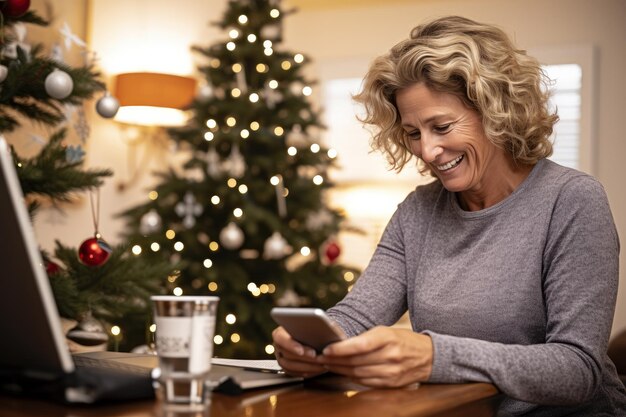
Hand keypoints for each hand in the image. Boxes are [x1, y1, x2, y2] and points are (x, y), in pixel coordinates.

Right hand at [272, 326, 326, 376]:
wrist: (314, 337)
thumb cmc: (312, 328)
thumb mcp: (313, 323)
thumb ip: (313, 325)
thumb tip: (322, 328)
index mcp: (281, 332)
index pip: (280, 338)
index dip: (290, 345)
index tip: (301, 351)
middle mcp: (279, 346)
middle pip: (286, 354)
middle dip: (303, 357)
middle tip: (316, 357)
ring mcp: (282, 358)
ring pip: (290, 366)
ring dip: (307, 366)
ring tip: (321, 364)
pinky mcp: (288, 368)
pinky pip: (296, 373)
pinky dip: (308, 372)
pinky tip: (318, 369)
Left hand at [316, 326, 432, 387]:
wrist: (429, 357)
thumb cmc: (404, 340)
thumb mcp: (387, 331)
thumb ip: (366, 338)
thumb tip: (340, 343)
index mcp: (388, 338)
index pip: (361, 345)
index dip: (341, 349)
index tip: (327, 349)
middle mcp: (390, 356)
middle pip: (356, 361)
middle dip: (335, 360)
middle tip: (320, 357)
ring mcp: (391, 372)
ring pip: (358, 373)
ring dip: (340, 370)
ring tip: (328, 364)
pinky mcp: (391, 384)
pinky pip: (366, 382)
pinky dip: (352, 377)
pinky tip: (343, 372)